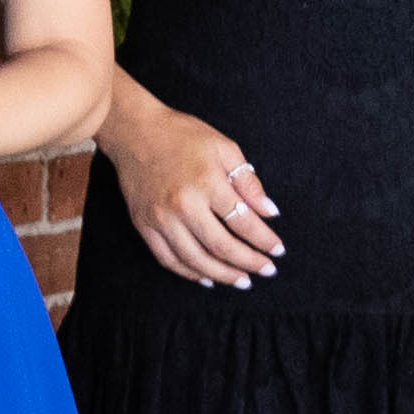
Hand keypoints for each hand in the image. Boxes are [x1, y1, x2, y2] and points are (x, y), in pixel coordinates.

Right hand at [106, 91, 284, 285]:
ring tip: (242, 281)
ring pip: (196, 260)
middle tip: (267, 271)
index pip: (243, 221)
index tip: (278, 250)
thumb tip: (270, 212)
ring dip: (222, 275)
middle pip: (221, 246)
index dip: (264, 240)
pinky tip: (207, 277)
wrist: (135, 132)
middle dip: (249, 262)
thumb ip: (248, 181)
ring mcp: (161, 218)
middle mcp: (183, 205)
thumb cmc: (183, 136)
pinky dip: (190, 273)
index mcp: (207, 182)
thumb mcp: (224, 148)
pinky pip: (169, 259)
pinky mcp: (144, 226)